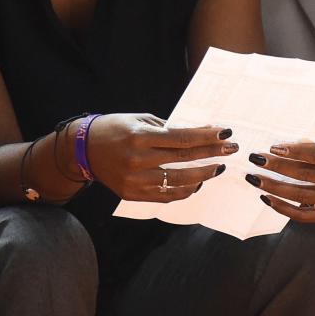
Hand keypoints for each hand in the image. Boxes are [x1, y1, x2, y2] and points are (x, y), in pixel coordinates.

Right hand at [84, 113, 237, 202]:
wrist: (83, 149)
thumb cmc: (114, 129)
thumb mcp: (139, 120)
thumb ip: (166, 128)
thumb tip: (198, 133)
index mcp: (139, 136)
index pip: (181, 138)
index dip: (205, 136)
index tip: (225, 133)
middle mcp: (137, 159)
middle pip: (183, 158)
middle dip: (211, 154)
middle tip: (231, 149)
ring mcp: (135, 180)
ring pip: (178, 182)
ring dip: (202, 175)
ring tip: (217, 168)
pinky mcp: (132, 194)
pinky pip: (165, 196)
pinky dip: (185, 191)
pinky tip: (197, 183)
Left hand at [245, 138, 314, 223]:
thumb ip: (312, 144)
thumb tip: (281, 150)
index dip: (294, 150)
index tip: (272, 148)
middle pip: (305, 174)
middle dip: (277, 166)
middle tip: (256, 159)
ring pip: (300, 195)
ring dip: (273, 186)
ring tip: (255, 178)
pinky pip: (302, 215)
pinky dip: (282, 207)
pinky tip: (266, 197)